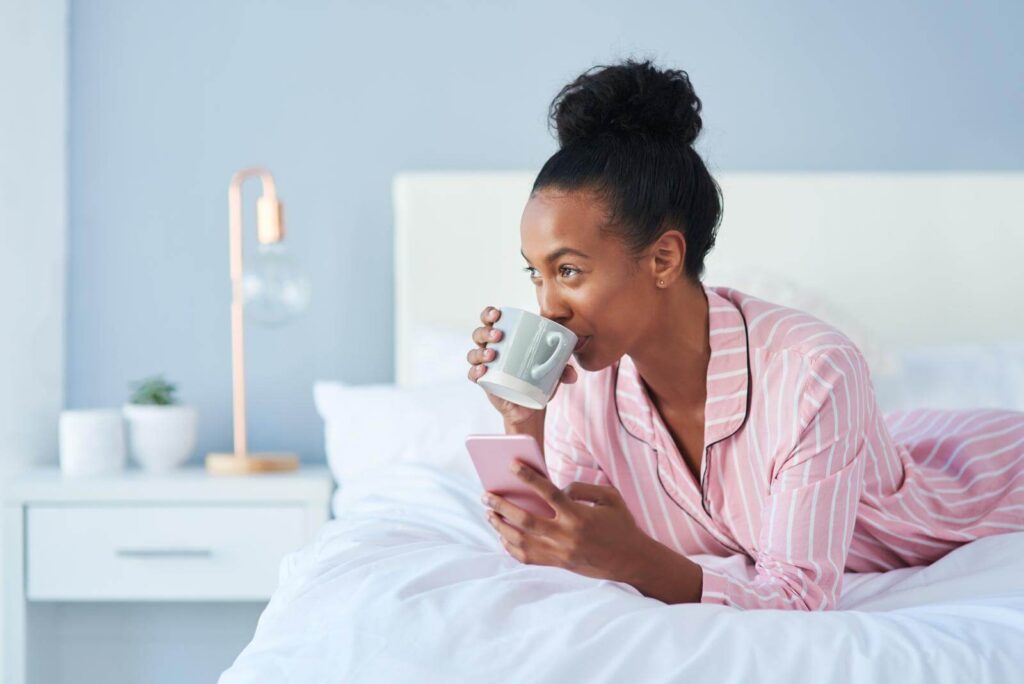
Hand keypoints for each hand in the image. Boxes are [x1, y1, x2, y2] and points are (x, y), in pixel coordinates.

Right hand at [467, 305, 576, 425]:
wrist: (530, 407)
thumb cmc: (539, 381)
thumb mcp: (552, 372)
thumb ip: (563, 369)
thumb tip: (573, 374)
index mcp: (505, 339)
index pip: (491, 320)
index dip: (489, 313)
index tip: (498, 313)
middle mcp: (491, 349)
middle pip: (479, 334)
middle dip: (485, 331)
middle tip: (499, 335)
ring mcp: (486, 366)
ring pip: (473, 353)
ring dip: (480, 351)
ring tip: (492, 354)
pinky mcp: (485, 383)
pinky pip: (473, 375)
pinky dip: (475, 371)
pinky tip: (483, 370)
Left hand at [480, 459, 653, 582]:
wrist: (632, 561)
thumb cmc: (621, 524)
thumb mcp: (610, 497)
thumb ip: (582, 487)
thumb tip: (557, 489)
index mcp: (579, 515)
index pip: (548, 492)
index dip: (528, 477)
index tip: (511, 464)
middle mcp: (566, 535)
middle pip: (525, 519)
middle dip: (502, 505)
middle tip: (486, 495)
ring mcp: (560, 553)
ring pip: (521, 541)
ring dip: (501, 526)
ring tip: (489, 514)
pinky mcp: (558, 564)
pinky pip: (528, 557)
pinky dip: (511, 547)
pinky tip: (502, 536)